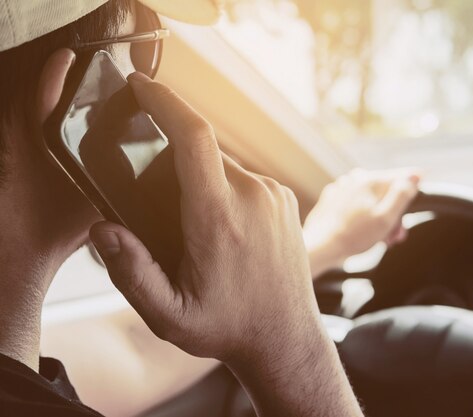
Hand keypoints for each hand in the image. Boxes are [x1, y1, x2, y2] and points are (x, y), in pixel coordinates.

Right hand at [89, 73, 362, 416]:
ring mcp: (274, 195)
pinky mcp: (285, 199)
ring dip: (201, 181)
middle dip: (173, 166)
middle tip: (161, 208)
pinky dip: (224, 189)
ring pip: (224, 166)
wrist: (286, 338)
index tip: (142, 87)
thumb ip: (131, 273)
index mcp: (220, 217)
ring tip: (194, 228)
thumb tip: (103, 228)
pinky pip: (245, 178)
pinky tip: (222, 228)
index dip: (165, 102)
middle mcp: (254, 195)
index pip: (193, 137)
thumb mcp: (169, 315)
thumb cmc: (228, 327)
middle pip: (202, 154)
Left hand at [304, 168, 419, 277]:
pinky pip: (355, 203)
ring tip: (380, 239)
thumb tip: (415, 175)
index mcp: (371, 180)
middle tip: (396, 236)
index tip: (415, 202)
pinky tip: (362, 233)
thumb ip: (402, 195)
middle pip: (385, 191)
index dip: (412, 190)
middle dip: (394, 212)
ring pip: (370, 198)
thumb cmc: (354, 235)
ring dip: (379, 216)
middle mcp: (355, 178)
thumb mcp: (386, 218)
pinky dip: (362, 215)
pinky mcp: (332, 199)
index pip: (402, 177)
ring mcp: (342, 187)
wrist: (320, 246)